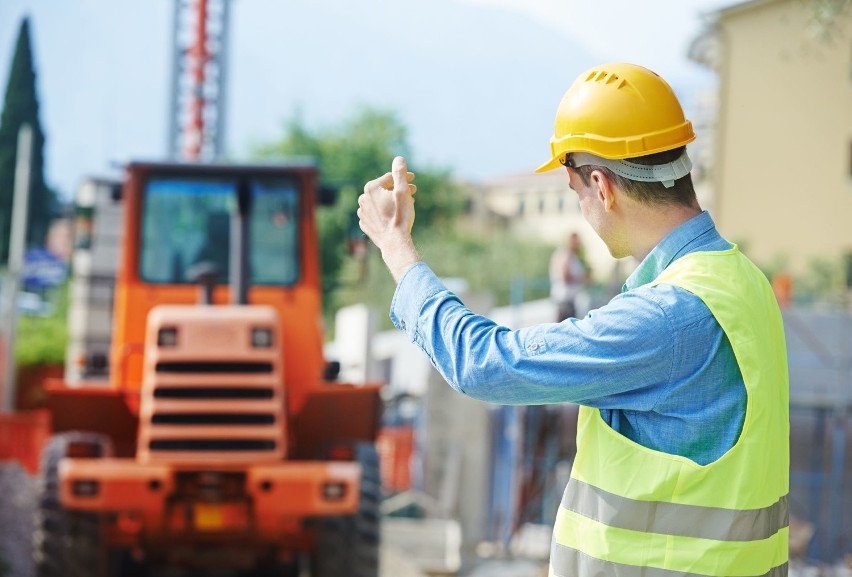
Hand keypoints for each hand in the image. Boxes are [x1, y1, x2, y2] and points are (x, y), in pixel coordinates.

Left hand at [358, 156, 420, 280]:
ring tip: (405, 206)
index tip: (414, 180)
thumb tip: (398, 159)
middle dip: (399, 190)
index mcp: (371, 187)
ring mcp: (362, 212)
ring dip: (392, 201)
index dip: (404, 178)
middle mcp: (363, 198)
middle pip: (385, 189)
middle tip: (413, 193)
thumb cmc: (400, 217)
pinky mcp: (365, 223)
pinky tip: (394, 216)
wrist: (394, 242)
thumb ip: (400, 173)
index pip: (390, 178)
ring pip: (380, 201)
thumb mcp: (403, 192)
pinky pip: (377, 213)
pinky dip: (385, 212)